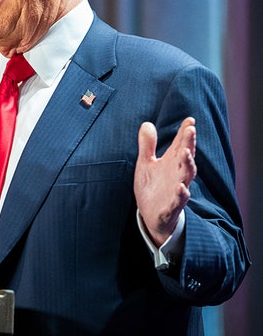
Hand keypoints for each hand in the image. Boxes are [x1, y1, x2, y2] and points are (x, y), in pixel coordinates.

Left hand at [134, 117, 196, 246]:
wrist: (151, 215)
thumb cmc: (153, 186)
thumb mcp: (146, 163)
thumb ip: (148, 145)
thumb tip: (147, 123)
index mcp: (172, 163)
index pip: (181, 145)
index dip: (185, 133)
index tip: (190, 120)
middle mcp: (178, 175)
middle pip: (186, 158)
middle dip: (188, 144)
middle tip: (190, 130)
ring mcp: (176, 191)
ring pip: (186, 177)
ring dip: (187, 165)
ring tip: (185, 152)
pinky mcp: (171, 206)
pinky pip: (178, 201)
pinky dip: (180, 195)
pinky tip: (181, 188)